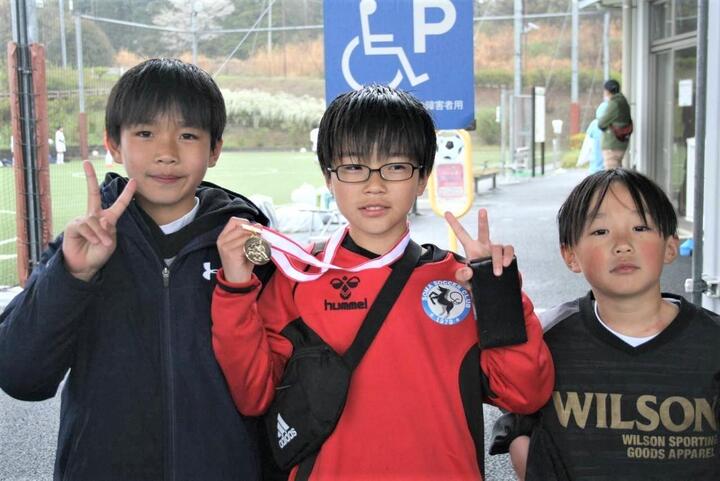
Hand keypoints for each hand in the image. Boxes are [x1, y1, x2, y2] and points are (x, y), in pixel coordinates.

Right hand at [63, 161, 135, 280]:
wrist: (85, 266)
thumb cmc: (99, 254)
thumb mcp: (110, 243)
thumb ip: (109, 231)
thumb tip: (102, 219)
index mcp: (108, 219)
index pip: (119, 205)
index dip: (127, 194)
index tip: (134, 181)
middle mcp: (95, 216)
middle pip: (92, 193)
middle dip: (89, 177)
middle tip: (86, 162)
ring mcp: (83, 219)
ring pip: (94, 220)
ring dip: (100, 234)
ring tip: (102, 244)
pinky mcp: (73, 226)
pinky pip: (85, 225)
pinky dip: (92, 234)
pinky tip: (92, 241)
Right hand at [217, 217, 255, 283]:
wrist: (237, 281)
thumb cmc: (243, 263)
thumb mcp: (245, 246)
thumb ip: (250, 235)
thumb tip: (259, 225)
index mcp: (223, 236)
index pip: (235, 220)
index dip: (247, 223)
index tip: (254, 232)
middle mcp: (222, 240)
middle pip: (242, 226)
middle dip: (254, 232)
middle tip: (261, 240)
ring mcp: (225, 246)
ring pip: (246, 235)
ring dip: (257, 240)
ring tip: (261, 247)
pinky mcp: (230, 253)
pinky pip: (246, 245)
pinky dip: (254, 248)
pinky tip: (256, 254)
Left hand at [444, 209, 514, 285]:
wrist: (494, 291)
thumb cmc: (478, 283)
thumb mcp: (466, 283)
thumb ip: (463, 277)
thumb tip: (468, 271)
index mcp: (472, 249)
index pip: (461, 234)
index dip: (454, 223)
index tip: (446, 213)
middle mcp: (484, 246)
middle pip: (483, 231)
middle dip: (482, 220)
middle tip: (482, 211)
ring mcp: (496, 250)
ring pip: (497, 247)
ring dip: (497, 260)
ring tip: (497, 272)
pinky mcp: (507, 255)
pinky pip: (509, 250)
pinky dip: (508, 257)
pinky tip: (506, 265)